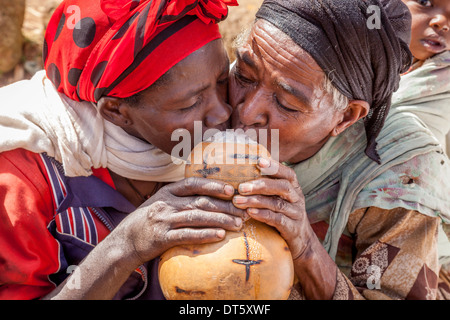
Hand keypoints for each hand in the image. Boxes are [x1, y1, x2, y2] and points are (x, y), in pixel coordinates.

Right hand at [113, 177, 248, 267]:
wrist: (124, 241)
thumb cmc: (147, 221)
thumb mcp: (160, 202)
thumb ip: (180, 198)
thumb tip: (207, 194)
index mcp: (167, 192)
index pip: (193, 184)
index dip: (213, 185)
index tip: (231, 190)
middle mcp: (166, 203)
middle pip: (200, 201)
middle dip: (224, 206)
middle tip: (242, 211)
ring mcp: (164, 220)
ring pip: (197, 217)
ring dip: (220, 220)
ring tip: (238, 224)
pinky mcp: (162, 238)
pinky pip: (188, 235)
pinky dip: (205, 234)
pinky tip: (220, 235)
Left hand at [232, 157, 311, 259]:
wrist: (301, 242)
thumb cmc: (283, 216)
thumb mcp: (279, 199)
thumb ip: (267, 188)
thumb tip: (243, 172)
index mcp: (294, 188)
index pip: (288, 174)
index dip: (274, 166)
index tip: (258, 161)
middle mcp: (297, 199)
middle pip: (282, 187)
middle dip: (261, 185)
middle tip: (241, 187)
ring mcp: (296, 214)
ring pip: (277, 203)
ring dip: (256, 201)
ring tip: (238, 200)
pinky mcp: (292, 228)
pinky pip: (277, 220)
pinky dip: (263, 215)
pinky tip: (250, 213)